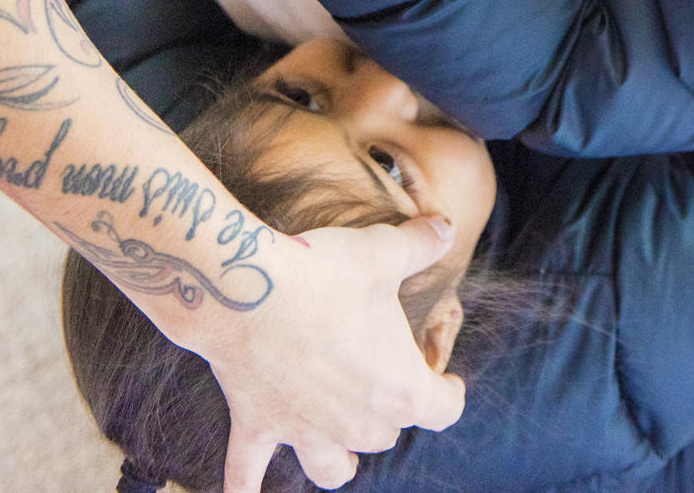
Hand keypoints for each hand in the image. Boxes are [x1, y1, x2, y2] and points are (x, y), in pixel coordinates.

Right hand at [194, 215, 465, 492]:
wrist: (250, 288)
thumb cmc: (326, 273)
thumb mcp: (384, 250)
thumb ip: (421, 243)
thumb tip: (446, 227)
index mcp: (399, 388)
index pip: (444, 410)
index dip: (449, 393)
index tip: (447, 378)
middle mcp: (356, 423)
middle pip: (387, 434)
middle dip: (391, 411)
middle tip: (384, 376)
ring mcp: (304, 431)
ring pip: (331, 468)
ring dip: (338, 459)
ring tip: (341, 453)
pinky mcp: (258, 425)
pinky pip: (246, 474)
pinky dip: (244, 487)